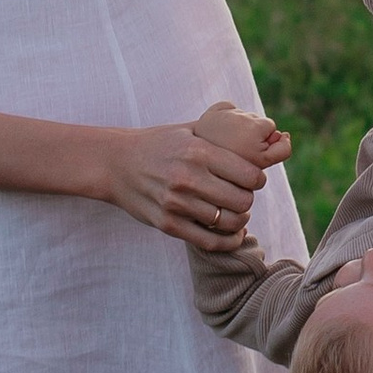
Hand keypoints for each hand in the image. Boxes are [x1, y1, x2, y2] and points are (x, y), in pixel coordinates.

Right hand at [102, 109, 287, 249]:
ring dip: (239, 220)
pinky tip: (233, 235)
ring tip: (236, 213)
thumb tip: (257, 132)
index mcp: (198, 152)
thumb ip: (219, 133)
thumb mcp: (186, 130)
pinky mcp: (167, 224)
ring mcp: (176, 204)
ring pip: (228, 222)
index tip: (253, 180)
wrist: (115, 164)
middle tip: (242, 196)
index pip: (249, 175)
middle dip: (248, 200)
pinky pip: (208, 241)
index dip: (257, 180)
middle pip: (242, 201)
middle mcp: (188, 178)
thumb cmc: (156, 145)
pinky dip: (227, 242)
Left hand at [193, 100, 288, 165]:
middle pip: (259, 122)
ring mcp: (229, 113)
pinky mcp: (216, 109)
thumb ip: (280, 150)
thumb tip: (285, 134)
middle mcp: (244, 119)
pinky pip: (229, 108)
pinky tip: (219, 130)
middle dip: (252, 134)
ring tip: (226, 142)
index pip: (274, 131)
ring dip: (239, 125)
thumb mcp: (261, 165)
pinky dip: (226, 116)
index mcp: (256, 132)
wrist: (196, 166)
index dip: (264, 145)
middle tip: (237, 150)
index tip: (250, 155)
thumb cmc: (231, 169)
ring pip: (245, 116)